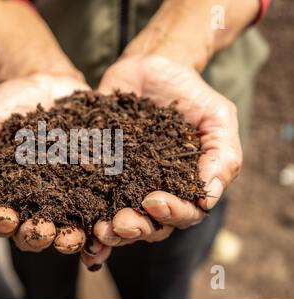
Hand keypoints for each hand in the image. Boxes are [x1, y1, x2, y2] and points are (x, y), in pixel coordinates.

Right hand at [0, 73, 99, 254]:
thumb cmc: (3, 106)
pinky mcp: (89, 185)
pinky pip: (95, 209)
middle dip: (35, 236)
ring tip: (74, 233)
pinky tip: (102, 221)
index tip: (4, 217)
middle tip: (43, 230)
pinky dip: (98, 221)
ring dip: (68, 238)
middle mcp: (32, 203)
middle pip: (31, 234)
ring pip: (64, 229)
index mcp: (0, 195)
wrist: (43, 83)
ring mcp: (63, 197)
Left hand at [94, 54, 241, 245]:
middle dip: (136, 227)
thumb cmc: (190, 94)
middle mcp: (154, 190)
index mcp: (184, 185)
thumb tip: (207, 200)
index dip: (172, 213)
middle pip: (149, 224)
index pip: (184, 213)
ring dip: (110, 230)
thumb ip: (222, 155)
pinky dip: (84, 216)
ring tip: (99, 228)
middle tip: (121, 223)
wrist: (152, 66)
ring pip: (120, 218)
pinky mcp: (98, 170)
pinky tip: (77, 225)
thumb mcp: (218, 118)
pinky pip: (90, 197)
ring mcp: (125, 183)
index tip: (154, 200)